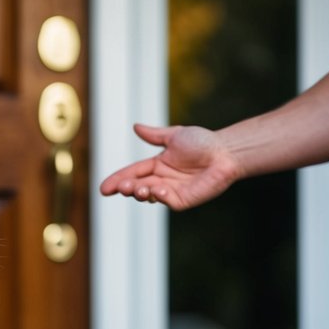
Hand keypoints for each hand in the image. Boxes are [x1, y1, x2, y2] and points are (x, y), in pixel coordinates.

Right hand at [99, 123, 243, 211]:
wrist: (225, 152)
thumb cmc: (203, 142)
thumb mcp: (174, 135)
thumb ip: (154, 135)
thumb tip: (135, 127)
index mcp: (157, 165)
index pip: (132, 173)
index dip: (118, 180)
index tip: (104, 188)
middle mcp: (161, 180)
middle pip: (137, 186)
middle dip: (127, 188)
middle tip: (121, 188)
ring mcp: (171, 192)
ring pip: (149, 196)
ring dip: (140, 193)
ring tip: (138, 189)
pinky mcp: (183, 200)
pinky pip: (166, 201)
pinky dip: (159, 197)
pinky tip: (157, 189)